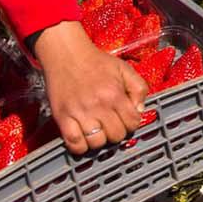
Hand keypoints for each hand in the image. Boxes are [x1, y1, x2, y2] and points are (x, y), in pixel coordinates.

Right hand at [35, 21, 149, 154]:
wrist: (67, 54)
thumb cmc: (96, 62)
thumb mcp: (125, 69)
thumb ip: (139, 88)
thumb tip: (140, 111)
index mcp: (115, 94)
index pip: (133, 123)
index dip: (132, 123)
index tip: (126, 119)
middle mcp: (98, 105)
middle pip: (116, 136)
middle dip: (117, 131)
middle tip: (112, 123)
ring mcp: (79, 113)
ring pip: (97, 143)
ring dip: (100, 140)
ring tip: (98, 130)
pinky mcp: (62, 118)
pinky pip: (74, 144)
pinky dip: (80, 146)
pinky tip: (84, 138)